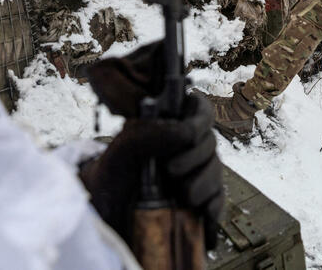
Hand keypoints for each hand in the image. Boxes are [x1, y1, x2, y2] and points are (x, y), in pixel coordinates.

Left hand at [83, 45, 223, 248]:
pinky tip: (206, 214)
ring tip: (185, 196)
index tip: (189, 133)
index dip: (199, 117)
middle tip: (171, 170)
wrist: (103, 214)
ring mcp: (193, 173)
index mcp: (168, 124)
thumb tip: (184, 134)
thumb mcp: (121, 150)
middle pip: (209, 141)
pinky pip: (217, 198)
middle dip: (196, 156)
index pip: (198, 108)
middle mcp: (184, 146)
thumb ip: (147, 135)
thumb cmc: (111, 173)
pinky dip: (215, 206)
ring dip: (205, 182)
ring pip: (215, 169)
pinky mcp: (197, 200)